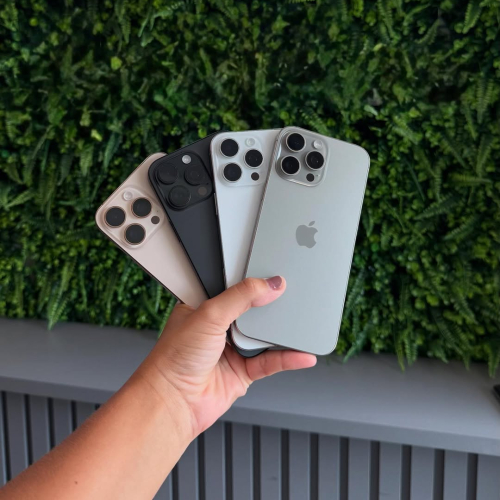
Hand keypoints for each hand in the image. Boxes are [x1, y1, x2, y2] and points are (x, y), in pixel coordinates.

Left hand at [138, 277, 315, 439]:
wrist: (172, 401)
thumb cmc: (173, 358)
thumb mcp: (209, 314)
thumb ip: (241, 296)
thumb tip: (270, 285)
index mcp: (204, 306)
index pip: (234, 287)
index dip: (253, 280)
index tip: (274, 274)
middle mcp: (218, 327)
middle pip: (253, 311)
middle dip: (272, 306)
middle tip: (293, 295)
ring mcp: (231, 350)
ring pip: (264, 336)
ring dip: (283, 333)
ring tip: (302, 322)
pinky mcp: (243, 372)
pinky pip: (271, 362)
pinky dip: (288, 358)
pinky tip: (301, 354)